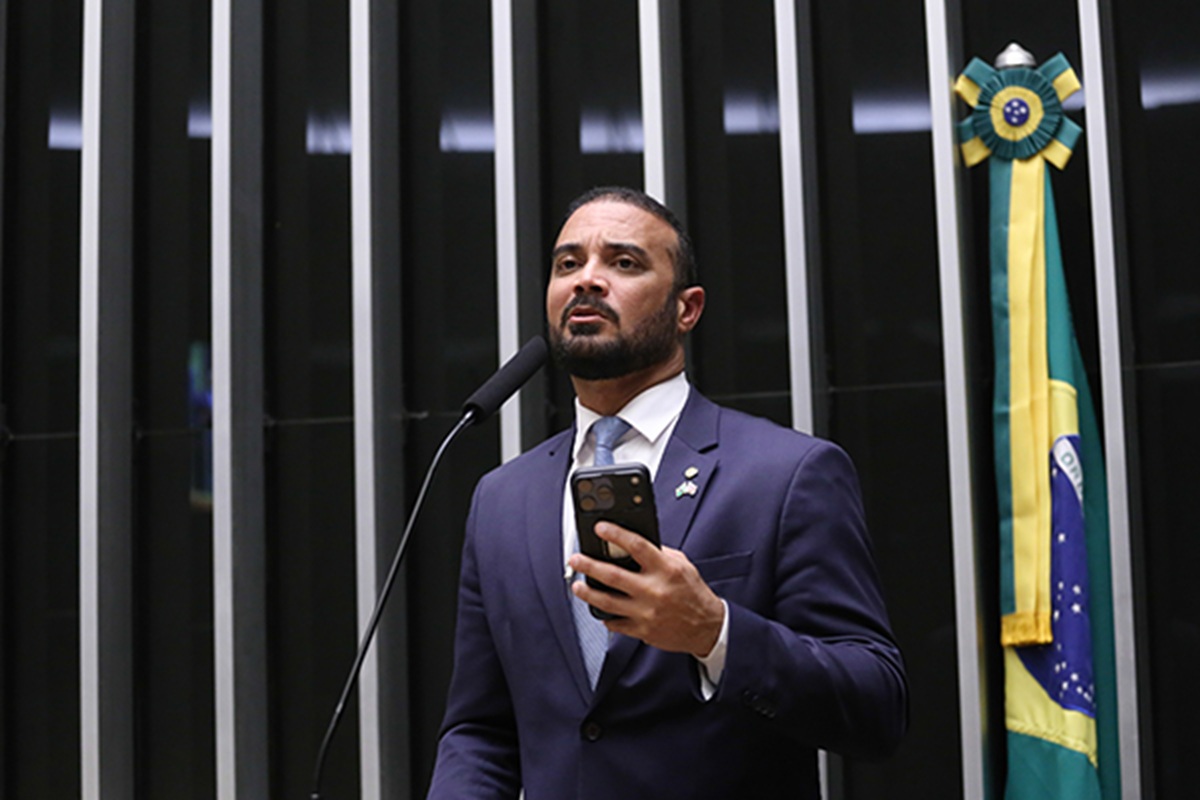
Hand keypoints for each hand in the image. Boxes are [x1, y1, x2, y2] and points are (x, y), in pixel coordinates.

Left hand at [569, 521, 724, 656]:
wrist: (707, 627)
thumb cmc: (693, 594)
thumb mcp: (682, 565)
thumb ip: (659, 554)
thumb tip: (634, 544)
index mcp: (665, 569)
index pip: (636, 546)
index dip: (615, 534)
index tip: (600, 528)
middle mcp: (654, 590)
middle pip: (613, 575)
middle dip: (589, 565)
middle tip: (576, 559)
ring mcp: (646, 612)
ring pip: (607, 601)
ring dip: (587, 593)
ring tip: (577, 586)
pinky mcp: (642, 630)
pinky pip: (615, 623)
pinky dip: (605, 615)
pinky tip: (599, 608)